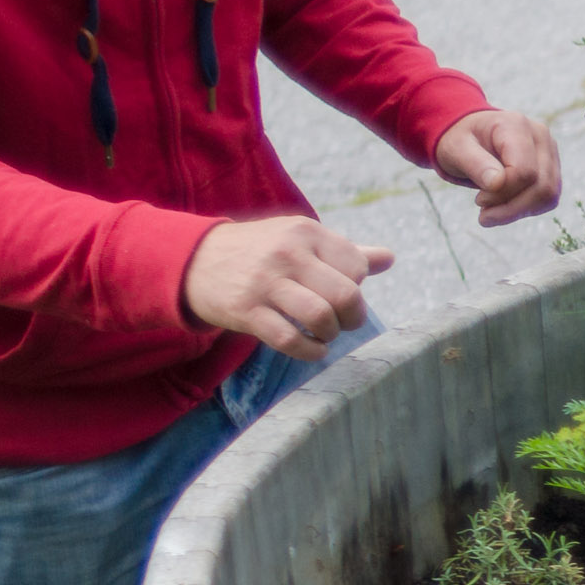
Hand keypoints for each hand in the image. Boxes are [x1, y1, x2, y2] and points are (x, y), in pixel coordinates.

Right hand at [184, 216, 391, 354]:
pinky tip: (312, 349)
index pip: (357, 267)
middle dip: (352, 317)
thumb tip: (390, 258)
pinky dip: (310, 351)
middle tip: (342, 323)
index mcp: (306, 232)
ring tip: (324, 335)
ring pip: (320, 317)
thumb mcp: (300, 240)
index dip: (356, 287)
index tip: (341, 294)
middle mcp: (288, 253)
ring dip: (330, 334)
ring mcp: (265, 282)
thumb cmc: (260, 251)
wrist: (194, 260)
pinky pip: (289, 339)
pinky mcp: (245, 310)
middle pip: (345, 295)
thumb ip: (345, 252)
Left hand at [434, 106, 562, 225]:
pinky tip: (504, 208)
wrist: (470, 137)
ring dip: (518, 212)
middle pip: (541, 185)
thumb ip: (475, 164)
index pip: (524, 170)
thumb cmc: (461, 142)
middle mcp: (540, 136)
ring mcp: (550, 153)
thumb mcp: (456, 149)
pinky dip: (525, 210)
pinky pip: (549, 199)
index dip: (503, 193)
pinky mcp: (552, 170)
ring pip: (549, 195)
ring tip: (491, 213)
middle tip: (483, 214)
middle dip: (511, 208)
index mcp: (516, 126)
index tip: (478, 200)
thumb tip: (497, 184)